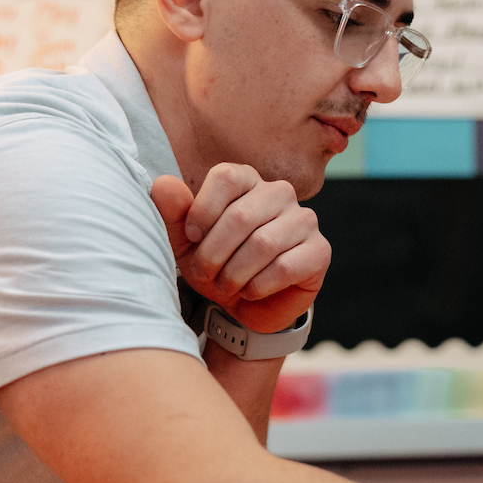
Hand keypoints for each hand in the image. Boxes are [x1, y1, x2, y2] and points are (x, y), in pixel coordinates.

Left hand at [151, 165, 328, 335]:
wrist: (245, 305)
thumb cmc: (216, 264)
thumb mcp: (185, 242)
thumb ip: (173, 213)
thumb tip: (163, 184)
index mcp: (247, 179)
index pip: (226, 177)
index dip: (203, 211)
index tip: (192, 238)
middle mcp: (279, 192)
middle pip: (241, 216)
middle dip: (214, 254)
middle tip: (206, 275)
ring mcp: (304, 220)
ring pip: (263, 244)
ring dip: (235, 274)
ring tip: (227, 286)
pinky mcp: (319, 251)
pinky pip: (285, 267)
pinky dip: (258, 286)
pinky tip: (251, 291)